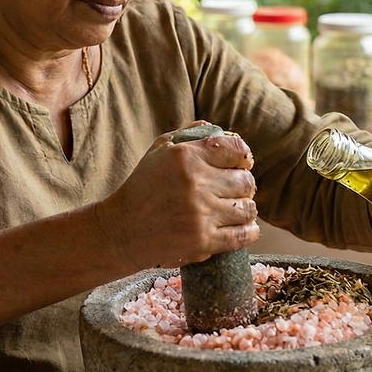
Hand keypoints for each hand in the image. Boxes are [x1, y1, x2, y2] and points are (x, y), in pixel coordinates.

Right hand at [98, 122, 259, 268]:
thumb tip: (218, 129)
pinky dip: (249, 231)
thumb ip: (189, 135)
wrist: (122, 230)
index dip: (243, 157)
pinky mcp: (203, 241)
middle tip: (236, 189)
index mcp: (187, 157)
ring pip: (248, 208)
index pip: (237, 150)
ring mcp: (201, 214)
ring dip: (246, 208)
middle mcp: (196, 184)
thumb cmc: (143, 187)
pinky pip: (243, 235)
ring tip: (236, 208)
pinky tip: (244, 227)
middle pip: (246, 182)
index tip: (241, 164)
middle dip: (244, 185)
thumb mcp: (159, 150)